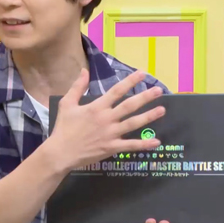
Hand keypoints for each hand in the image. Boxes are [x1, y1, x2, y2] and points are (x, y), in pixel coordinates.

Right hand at [43, 69, 164, 172]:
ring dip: (149, 117)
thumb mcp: (67, 104)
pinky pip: (131, 145)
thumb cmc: (63, 128)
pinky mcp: (112, 148)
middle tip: (159, 90)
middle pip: (129, 106)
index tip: (142, 73)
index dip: (130, 81)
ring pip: (133, 124)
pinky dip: (144, 144)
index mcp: (97, 107)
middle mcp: (106, 119)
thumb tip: (84, 70)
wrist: (61, 152)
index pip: (117, 91)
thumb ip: (77, 86)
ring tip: (162, 110)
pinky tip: (157, 141)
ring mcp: (111, 134)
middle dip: (145, 97)